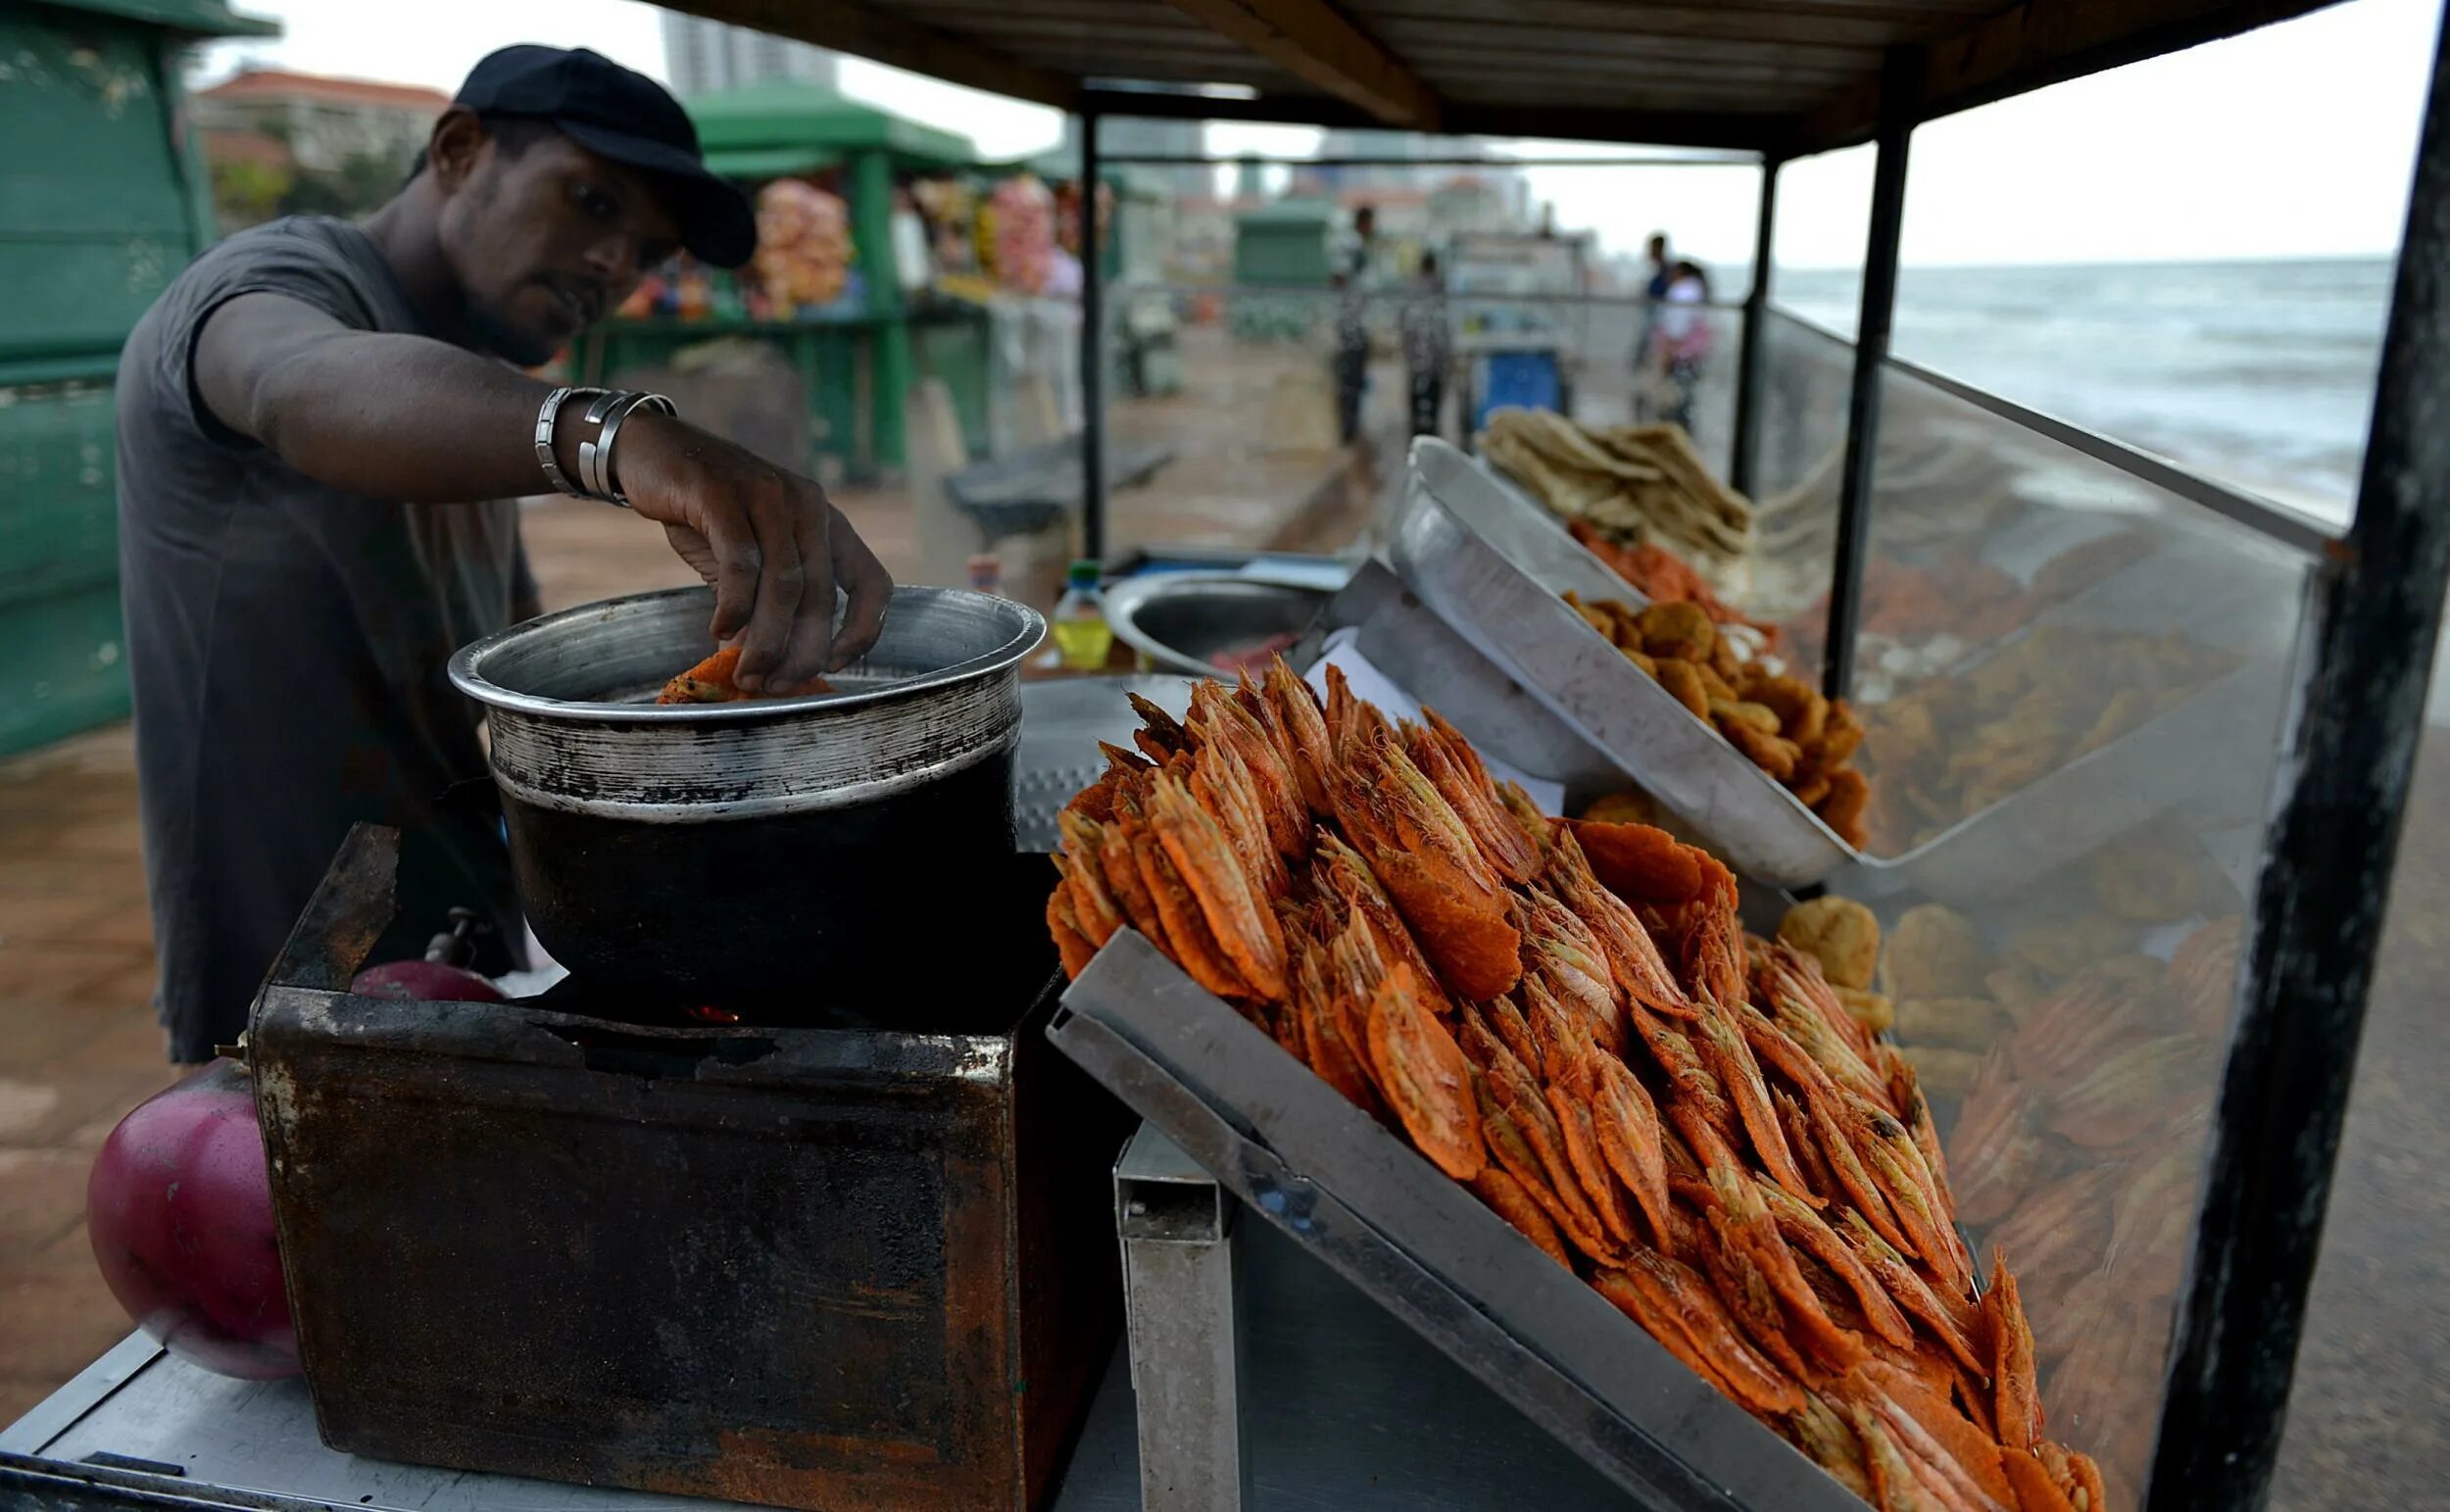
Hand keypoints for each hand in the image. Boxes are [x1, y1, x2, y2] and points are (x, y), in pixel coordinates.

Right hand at [610, 412, 890, 691]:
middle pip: (821, 595)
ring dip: (766, 639)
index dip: (865, 630)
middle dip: (800, 651)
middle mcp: (808, 505)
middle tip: (772, 684)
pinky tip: (720, 630)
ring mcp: (768, 496)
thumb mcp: (748, 554)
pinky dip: (735, 605)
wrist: (652, 450)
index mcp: (826, 521)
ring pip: (784, 584)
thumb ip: (766, 602)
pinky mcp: (723, 495)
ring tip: (747, 671)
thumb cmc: (705, 511)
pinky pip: (740, 562)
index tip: (834, 665)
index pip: (874, 582)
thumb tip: (772, 668)